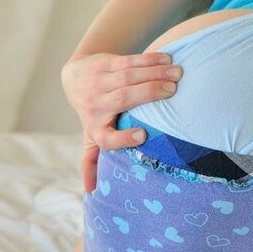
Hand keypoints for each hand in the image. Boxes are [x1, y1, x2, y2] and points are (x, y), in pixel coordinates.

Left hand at [61, 52, 182, 193]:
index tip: (142, 135)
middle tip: (173, 90)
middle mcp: (95, 105)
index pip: (106, 137)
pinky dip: (149, 59)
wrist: (75, 77)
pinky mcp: (103, 63)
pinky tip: (167, 60)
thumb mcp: (91, 135)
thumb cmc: (94, 113)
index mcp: (95, 128)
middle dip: (150, 92)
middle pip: (123, 97)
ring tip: (177, 74)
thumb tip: (90, 192)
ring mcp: (98, 82)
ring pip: (128, 76)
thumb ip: (92, 159)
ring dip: (154, 73)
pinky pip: (128, 60)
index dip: (123, 138)